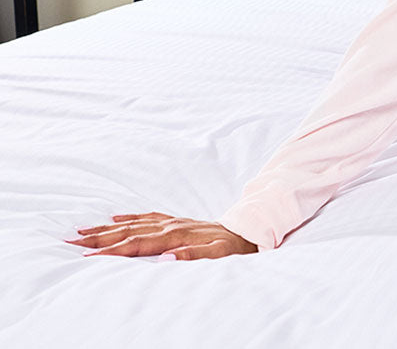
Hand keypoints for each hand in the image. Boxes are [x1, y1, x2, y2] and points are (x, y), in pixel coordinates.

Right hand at [67, 212, 257, 259]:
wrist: (248, 232)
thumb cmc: (233, 248)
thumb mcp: (219, 255)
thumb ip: (193, 256)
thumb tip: (166, 258)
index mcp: (176, 236)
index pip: (137, 244)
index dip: (112, 250)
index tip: (88, 256)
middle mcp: (170, 226)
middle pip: (127, 231)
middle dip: (98, 237)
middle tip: (70, 240)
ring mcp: (171, 221)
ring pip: (132, 223)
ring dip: (106, 227)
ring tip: (81, 230)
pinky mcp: (175, 220)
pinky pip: (147, 217)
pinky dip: (129, 217)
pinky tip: (114, 218)